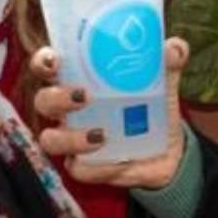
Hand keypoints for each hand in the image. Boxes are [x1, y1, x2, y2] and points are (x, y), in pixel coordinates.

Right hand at [31, 37, 190, 188]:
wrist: (168, 151)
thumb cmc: (152, 106)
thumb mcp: (162, 82)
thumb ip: (168, 62)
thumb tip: (174, 48)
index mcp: (77, 79)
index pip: (47, 66)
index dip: (43, 61)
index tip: (54, 61)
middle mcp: (67, 109)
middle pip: (43, 101)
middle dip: (56, 98)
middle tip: (84, 96)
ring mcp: (72, 139)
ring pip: (51, 140)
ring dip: (70, 137)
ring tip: (100, 135)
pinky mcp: (84, 167)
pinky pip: (78, 169)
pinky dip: (94, 167)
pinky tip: (115, 161)